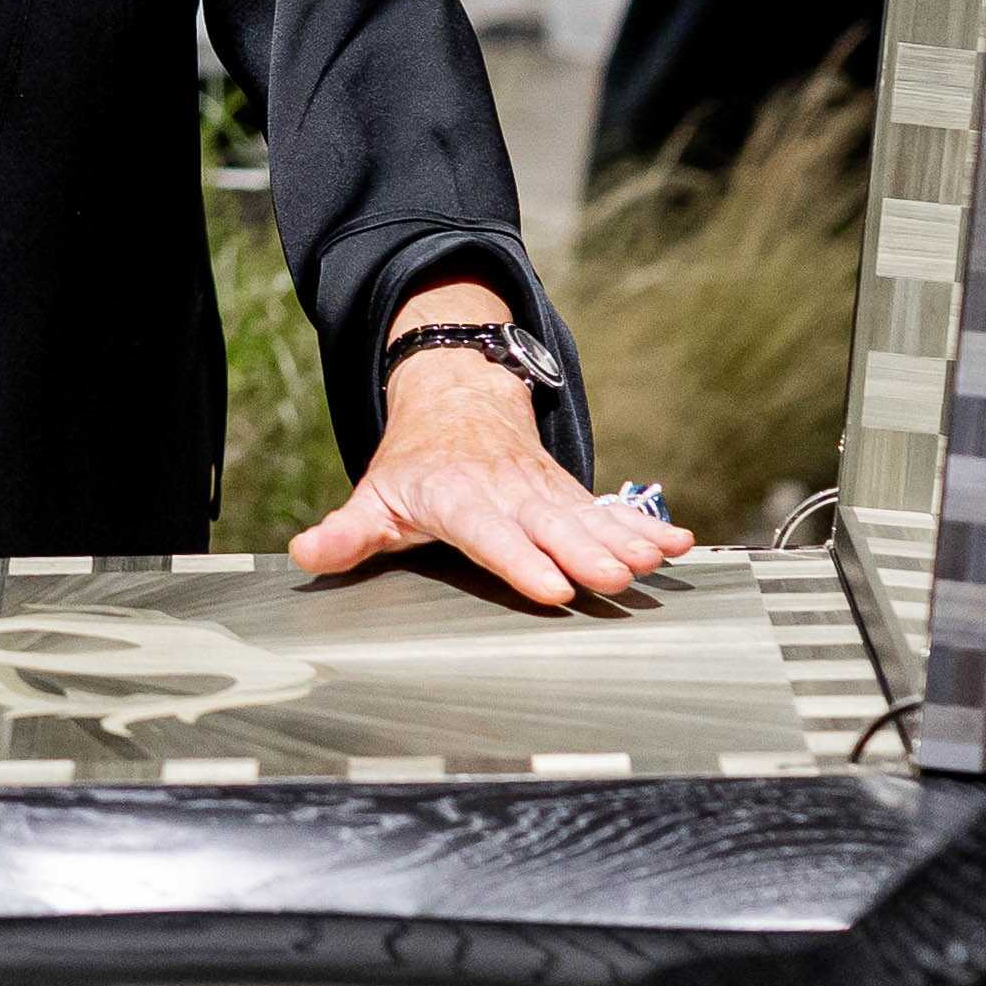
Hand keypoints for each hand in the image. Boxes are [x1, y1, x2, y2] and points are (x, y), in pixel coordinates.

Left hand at [284, 312, 690, 605]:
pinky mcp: (569, 495)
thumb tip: (306, 554)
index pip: (487, 531)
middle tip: (614, 578)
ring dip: (624, 539)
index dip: (518, 559)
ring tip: (657, 562)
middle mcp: (506, 492)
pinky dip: (646, 525)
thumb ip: (346, 533)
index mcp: (455, 497)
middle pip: (547, 524)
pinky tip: (678, 544)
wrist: (457, 398)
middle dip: (583, 551)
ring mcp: (543, 492)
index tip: (550, 587)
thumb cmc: (414, 466)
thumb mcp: (374, 496)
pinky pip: (610, 510)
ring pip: (587, 515)